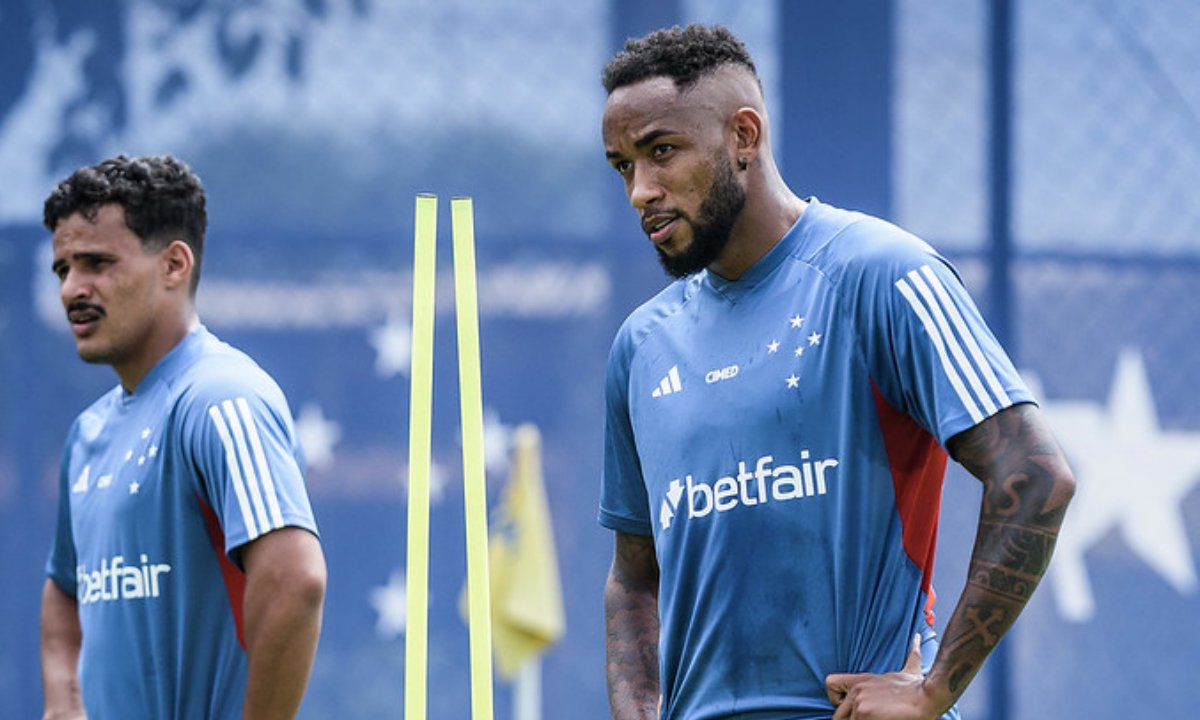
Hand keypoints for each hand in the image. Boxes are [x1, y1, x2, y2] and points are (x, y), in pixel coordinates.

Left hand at [825, 635, 945, 719]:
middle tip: (869, 717)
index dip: (836, 699)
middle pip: (837, 714)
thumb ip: (909, 656)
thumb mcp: (908, 669)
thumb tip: (918, 638)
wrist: (928, 696)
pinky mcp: (864, 713)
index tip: (850, 706)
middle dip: (851, 719)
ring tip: (878, 718)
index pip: (830, 684)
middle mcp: (857, 689)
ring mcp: (859, 701)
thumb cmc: (919, 687)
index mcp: (862, 680)